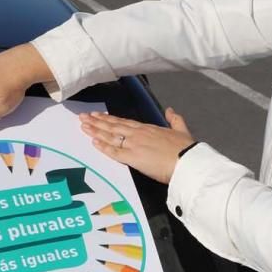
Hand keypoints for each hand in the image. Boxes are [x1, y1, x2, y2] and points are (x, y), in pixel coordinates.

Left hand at [79, 108, 194, 184]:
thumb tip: (170, 110)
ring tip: (83, 125)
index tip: (99, 115)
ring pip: (111, 136)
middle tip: (83, 117)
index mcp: (148, 128)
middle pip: (113, 126)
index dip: (110, 119)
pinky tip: (93, 142)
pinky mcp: (133, 157)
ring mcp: (134, 145)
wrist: (187, 161)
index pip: (124, 122)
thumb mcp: (182, 130)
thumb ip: (175, 119)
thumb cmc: (185, 149)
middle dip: (97, 122)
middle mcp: (138, 134)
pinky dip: (103, 146)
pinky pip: (114, 152)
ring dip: (95, 130)